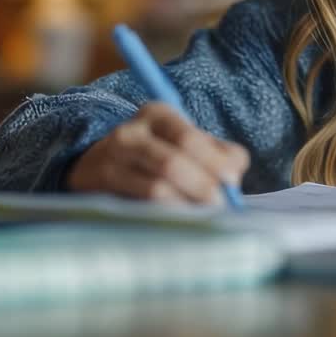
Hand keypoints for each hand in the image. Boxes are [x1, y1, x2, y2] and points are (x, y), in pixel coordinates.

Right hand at [66, 102, 249, 203]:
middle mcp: (130, 133)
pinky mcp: (101, 188)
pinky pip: (139, 207)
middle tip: (219, 205)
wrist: (99, 163)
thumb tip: (235, 172)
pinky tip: (180, 222)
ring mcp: (111, 161)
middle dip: (201, 187)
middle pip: (171, 163)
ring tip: (203, 217)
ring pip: (155, 189)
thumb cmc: (159, 153)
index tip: (232, 181)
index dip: (214, 161)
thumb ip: (219, 153)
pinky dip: (165, 217)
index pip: (188, 138)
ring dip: (186, 206)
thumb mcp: (187, 142)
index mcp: (157, 114)